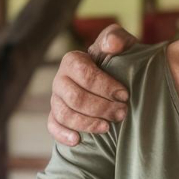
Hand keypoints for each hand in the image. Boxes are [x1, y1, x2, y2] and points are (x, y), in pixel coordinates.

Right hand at [48, 25, 139, 145]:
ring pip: (64, 114)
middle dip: (100, 107)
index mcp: (73, 60)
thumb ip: (117, 37)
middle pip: (75, 97)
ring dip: (87, 122)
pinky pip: (53, 126)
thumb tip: (111, 45)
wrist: (117, 80)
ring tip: (108, 127)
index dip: (104, 86)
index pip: (84, 74)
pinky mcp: (57, 116)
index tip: (125, 95)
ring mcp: (56, 99)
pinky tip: (78, 141)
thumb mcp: (123, 45)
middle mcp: (60, 79)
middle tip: (122, 113)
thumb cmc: (119, 61)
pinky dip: (63, 134)